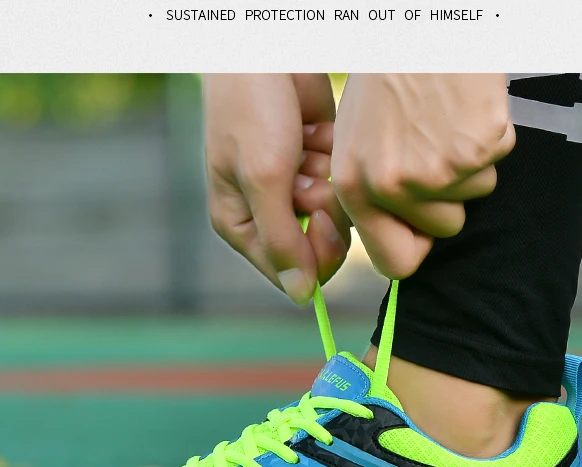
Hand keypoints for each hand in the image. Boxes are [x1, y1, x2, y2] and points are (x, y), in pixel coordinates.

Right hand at [203, 74, 350, 304]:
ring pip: (334, 215)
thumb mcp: (262, 178)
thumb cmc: (250, 111)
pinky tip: (314, 132)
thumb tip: (302, 298)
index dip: (313, 253)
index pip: (288, 270)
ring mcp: (294, 190)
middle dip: (321, 210)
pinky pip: (341, 184)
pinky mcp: (317, 166)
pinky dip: (333, 158)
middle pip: (318, 246)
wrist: (265, 52)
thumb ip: (283, 240)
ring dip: (327, 180)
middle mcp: (267, 214)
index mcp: (240, 225)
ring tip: (306, 147)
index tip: (320, 219)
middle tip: (311, 176)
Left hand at [332, 74, 514, 278]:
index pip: (396, 263)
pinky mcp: (477, 149)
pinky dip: (489, 138)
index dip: (417, 246)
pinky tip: (465, 108)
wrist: (421, 28)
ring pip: (475, 197)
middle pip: (444, 230)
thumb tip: (398, 246)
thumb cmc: (387, 81)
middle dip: (449, 198)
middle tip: (433, 147)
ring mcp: (436, 170)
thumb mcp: (356, 141)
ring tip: (445, 121)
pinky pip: (497, 163)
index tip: (422, 228)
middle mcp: (392, 186)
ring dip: (469, 166)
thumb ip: (371, 196)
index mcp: (355, 187)